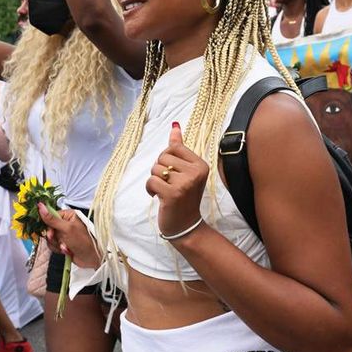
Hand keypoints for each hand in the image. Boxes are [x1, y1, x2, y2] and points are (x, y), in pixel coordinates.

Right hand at [37, 205, 100, 267]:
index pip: (51, 216)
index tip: (50, 233)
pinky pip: (53, 245)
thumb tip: (40, 206)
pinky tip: (67, 251)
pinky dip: (59, 249)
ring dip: (57, 244)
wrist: (91, 258)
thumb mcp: (67, 229)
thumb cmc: (83, 241)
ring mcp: (64, 233)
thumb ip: (52, 219)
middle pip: (49, 228)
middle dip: (54, 237)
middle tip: (60, 241)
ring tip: (66, 247)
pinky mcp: (63, 243)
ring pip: (50, 238)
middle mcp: (66, 223)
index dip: (48, 225)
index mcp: (68, 215)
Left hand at [147, 123, 209, 238]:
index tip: (174, 173)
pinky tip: (158, 197)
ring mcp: (185, 184)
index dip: (167, 159)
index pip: (174, 148)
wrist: (186, 226)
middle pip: (163, 157)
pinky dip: (150, 189)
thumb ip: (179, 148)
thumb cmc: (184, 196)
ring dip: (155, 180)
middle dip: (160, 170)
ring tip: (164, 190)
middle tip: (169, 184)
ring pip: (155, 169)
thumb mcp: (186, 171)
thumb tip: (174, 126)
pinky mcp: (173, 194)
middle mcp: (195, 173)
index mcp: (201, 164)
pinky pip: (151, 181)